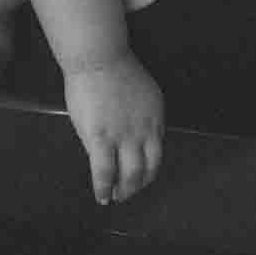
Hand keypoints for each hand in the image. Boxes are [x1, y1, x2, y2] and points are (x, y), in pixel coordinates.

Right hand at [64, 52, 164, 204]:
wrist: (99, 57)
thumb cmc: (114, 69)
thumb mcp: (142, 93)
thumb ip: (140, 115)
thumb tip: (132, 133)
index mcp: (156, 118)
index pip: (157, 152)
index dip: (148, 169)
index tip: (140, 176)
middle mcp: (145, 130)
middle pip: (148, 168)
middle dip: (138, 185)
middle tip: (127, 192)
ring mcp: (124, 136)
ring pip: (130, 175)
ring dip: (124, 191)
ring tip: (115, 197)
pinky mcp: (101, 138)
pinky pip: (104, 172)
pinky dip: (104, 188)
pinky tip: (102, 196)